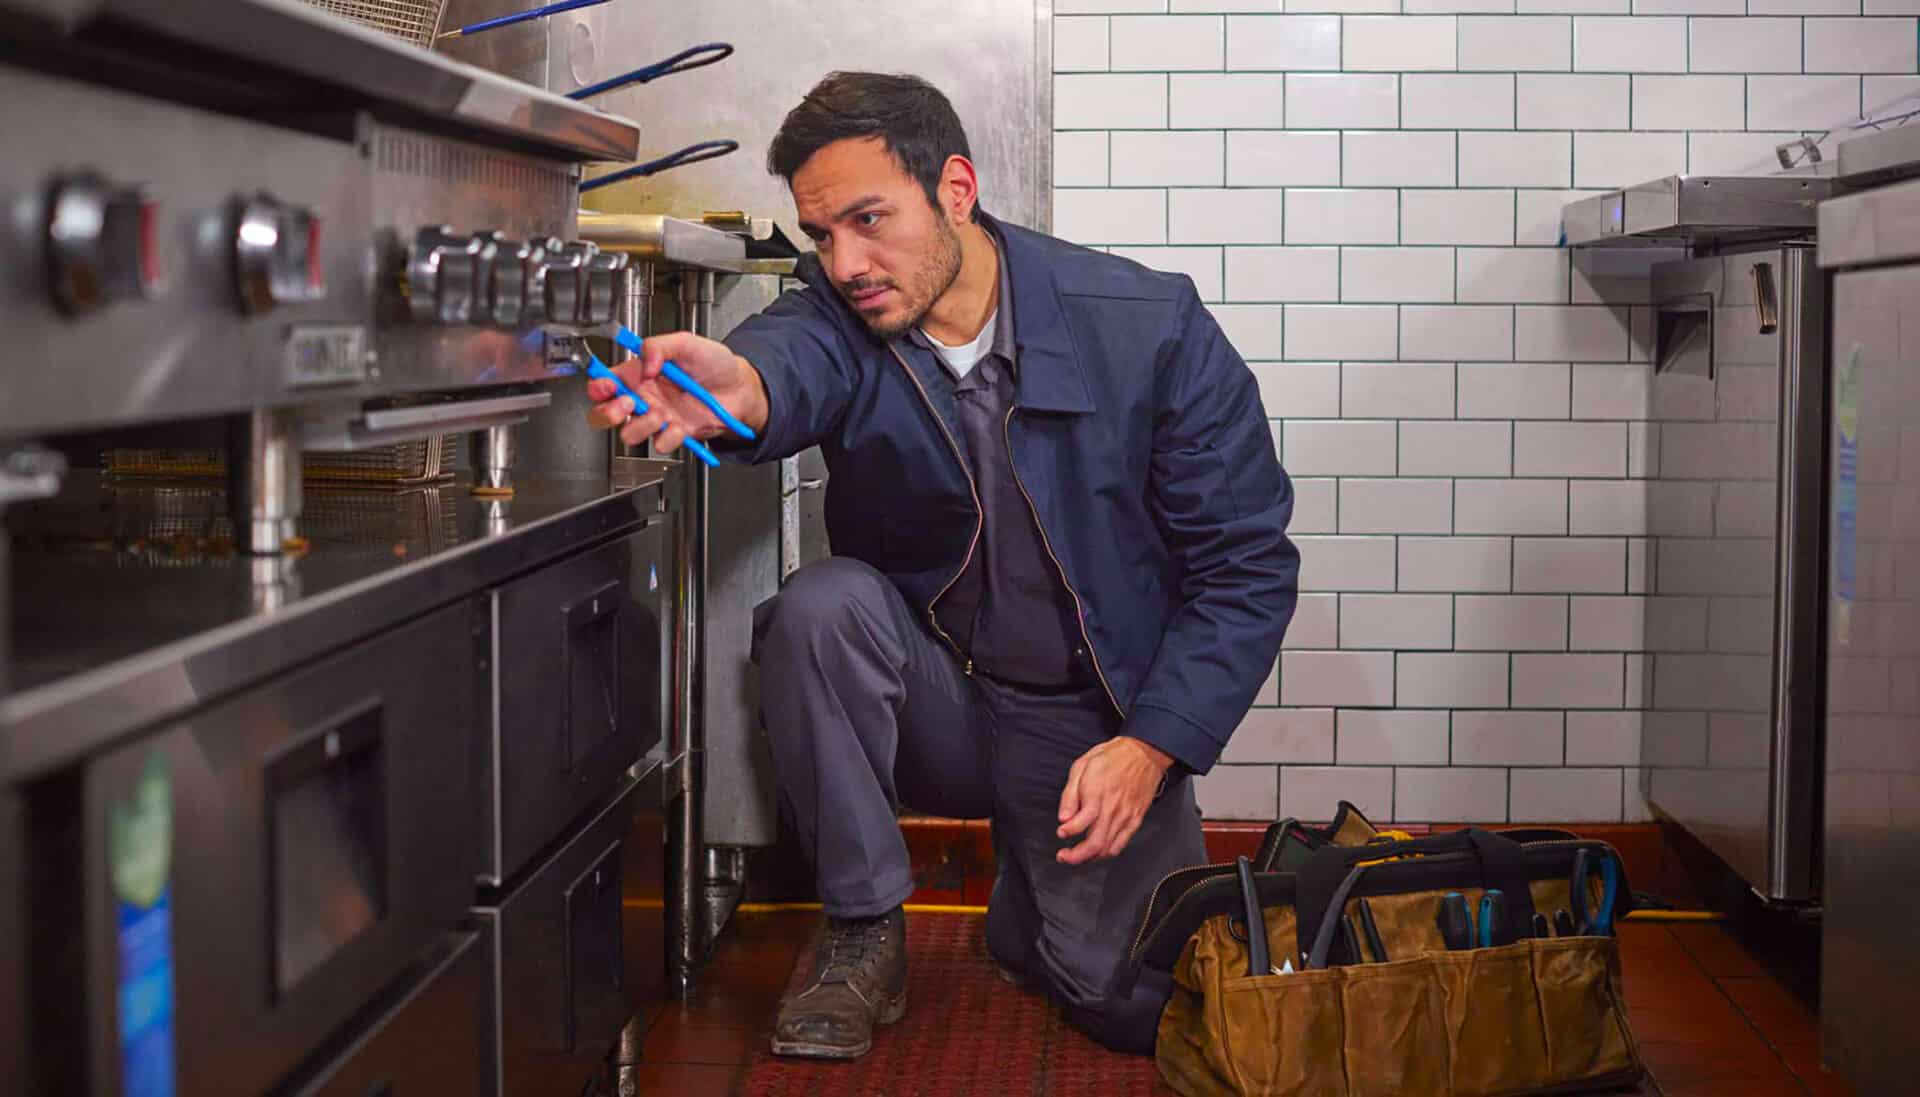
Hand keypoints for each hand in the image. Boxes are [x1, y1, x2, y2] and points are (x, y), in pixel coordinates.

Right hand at [583, 330, 767, 455]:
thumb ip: (659, 346)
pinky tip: (680, 424)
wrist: (740, 388)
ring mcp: (657, 417)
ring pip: (628, 434)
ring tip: (659, 414)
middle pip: (604, 414)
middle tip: (627, 403)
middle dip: (608, 413)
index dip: (598, 387)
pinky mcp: (674, 434)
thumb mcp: (686, 342)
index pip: (605, 382)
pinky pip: (660, 443)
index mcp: (639, 373)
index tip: (606, 386)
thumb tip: (644, 363)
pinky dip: (669, 436)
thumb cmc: (714, 363)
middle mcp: (644, 397)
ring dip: (640, 425)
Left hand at [1055, 736, 1173, 865]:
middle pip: (1094, 844)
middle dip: (1075, 856)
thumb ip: (1070, 794)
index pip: (1078, 825)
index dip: (1066, 833)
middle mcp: (1112, 809)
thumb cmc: (1112, 757)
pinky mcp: (1136, 819)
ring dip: (1090, 858)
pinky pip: (1122, 844)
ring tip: (1078, 856)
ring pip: (1107, 848)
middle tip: (1064, 856)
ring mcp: (1126, 816)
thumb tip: (1064, 817)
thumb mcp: (1082, 766)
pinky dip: (1109, 852)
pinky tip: (1099, 850)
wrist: (1144, 753)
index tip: (1061, 832)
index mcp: (1096, 795)